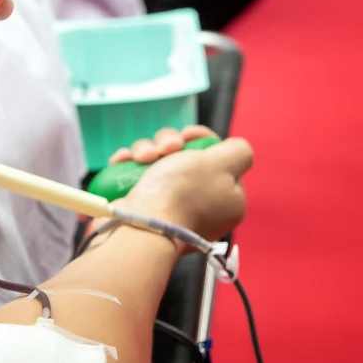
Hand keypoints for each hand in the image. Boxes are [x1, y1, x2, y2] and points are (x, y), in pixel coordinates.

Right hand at [111, 126, 252, 243]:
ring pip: (158, 164)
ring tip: (141, 158)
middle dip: (170, 145)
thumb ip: (239, 152)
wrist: (141, 226)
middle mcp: (201, 207)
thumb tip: (236, 151)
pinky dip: (127, 166)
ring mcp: (169, 210)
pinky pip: (136, 178)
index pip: (219, 161)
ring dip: (146, 151)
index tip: (188, 135)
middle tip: (165, 149)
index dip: (202, 141)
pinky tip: (122, 161)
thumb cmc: (183, 192)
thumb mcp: (223, 163)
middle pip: (186, 159)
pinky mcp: (142, 211)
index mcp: (227, 200)